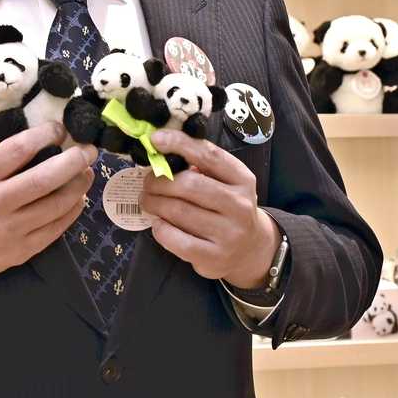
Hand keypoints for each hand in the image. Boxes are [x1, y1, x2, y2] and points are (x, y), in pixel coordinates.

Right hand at [0, 122, 96, 314]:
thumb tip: (29, 135)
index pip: (19, 149)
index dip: (45, 135)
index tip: (60, 128)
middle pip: (45, 178)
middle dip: (73, 160)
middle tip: (88, 149)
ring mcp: (9, 230)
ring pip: (56, 205)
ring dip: (78, 186)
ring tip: (86, 172)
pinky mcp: (20, 252)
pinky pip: (55, 230)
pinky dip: (71, 212)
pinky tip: (77, 199)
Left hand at [141, 131, 278, 288]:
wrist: (251, 249)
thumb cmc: (230, 207)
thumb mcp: (227, 182)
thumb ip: (202, 166)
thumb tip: (163, 151)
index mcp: (242, 179)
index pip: (209, 155)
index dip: (179, 144)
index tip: (155, 139)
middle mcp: (240, 205)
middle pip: (189, 185)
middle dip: (159, 181)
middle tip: (146, 183)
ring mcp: (229, 234)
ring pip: (179, 212)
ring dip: (154, 203)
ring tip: (146, 200)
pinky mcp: (214, 258)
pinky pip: (177, 241)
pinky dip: (161, 229)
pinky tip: (157, 223)